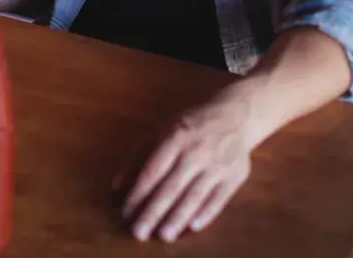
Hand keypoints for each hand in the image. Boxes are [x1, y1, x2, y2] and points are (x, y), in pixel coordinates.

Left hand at [116, 89, 258, 241]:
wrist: (234, 116)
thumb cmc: (189, 125)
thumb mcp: (160, 130)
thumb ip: (138, 155)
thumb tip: (117, 184)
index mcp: (174, 139)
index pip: (152, 171)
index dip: (138, 193)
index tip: (126, 212)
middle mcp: (195, 153)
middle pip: (171, 187)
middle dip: (154, 212)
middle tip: (139, 232)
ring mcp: (217, 165)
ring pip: (195, 196)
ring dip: (178, 218)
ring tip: (164, 235)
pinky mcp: (234, 176)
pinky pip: (219, 199)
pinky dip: (206, 213)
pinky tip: (193, 226)